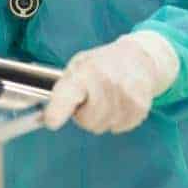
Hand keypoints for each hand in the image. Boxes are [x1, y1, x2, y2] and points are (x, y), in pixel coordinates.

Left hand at [42, 31, 178, 134]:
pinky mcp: (139, 108)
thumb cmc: (103, 63)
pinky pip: (119, 128)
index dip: (57, 111)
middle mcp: (106, 83)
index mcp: (85, 71)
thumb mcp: (79, 65)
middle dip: (85, 114)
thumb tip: (48, 115)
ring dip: (101, 117)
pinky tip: (119, 102)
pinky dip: (116, 119)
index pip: (67, 95)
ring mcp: (125, 96)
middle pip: (87, 121)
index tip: (51, 121)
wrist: (140, 58)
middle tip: (90, 98)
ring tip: (106, 98)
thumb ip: (64, 88)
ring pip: (103, 126)